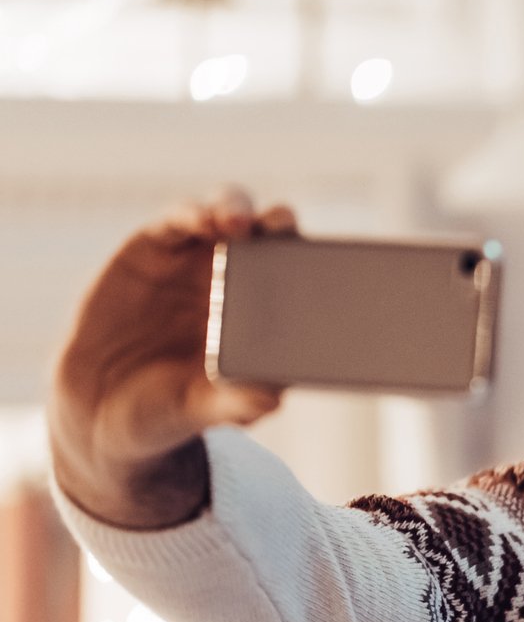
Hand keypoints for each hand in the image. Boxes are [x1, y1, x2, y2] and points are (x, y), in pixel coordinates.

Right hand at [47, 188, 297, 528]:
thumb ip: (236, 404)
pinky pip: (177, 220)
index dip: (317, 264)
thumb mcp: (202, 410)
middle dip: (283, 224)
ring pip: (228, 216)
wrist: (99, 407)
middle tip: (283, 226)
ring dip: (238, 211)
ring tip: (237, 225)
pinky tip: (199, 221)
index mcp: (267, 319)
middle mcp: (239, 282)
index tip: (328, 262)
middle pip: (271, 237)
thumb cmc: (169, 410)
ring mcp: (196, 261)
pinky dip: (191, 214)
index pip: (302, 279)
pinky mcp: (154, 247)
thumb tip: (271, 398)